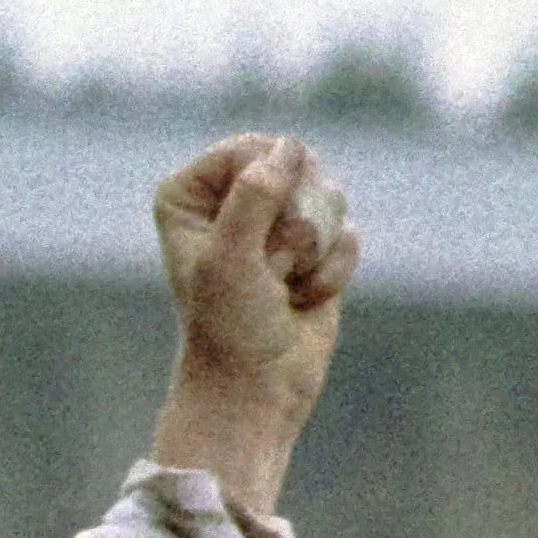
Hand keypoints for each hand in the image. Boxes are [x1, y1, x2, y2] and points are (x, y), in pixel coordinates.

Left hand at [148, 134, 355, 522]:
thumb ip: (253, 195)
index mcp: (190, 194)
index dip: (263, 192)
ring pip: (327, 196)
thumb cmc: (227, 327)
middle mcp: (230, 198)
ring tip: (280, 285)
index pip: (249, 148)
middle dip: (293, 224)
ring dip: (312, 249)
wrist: (255, 389)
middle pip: (295, 166)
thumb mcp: (229, 258)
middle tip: (265, 271)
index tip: (245, 243)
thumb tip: (290, 148)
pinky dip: (332, 271)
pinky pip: (347, 232)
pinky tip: (302, 299)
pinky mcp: (314, 246)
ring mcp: (275, 220)